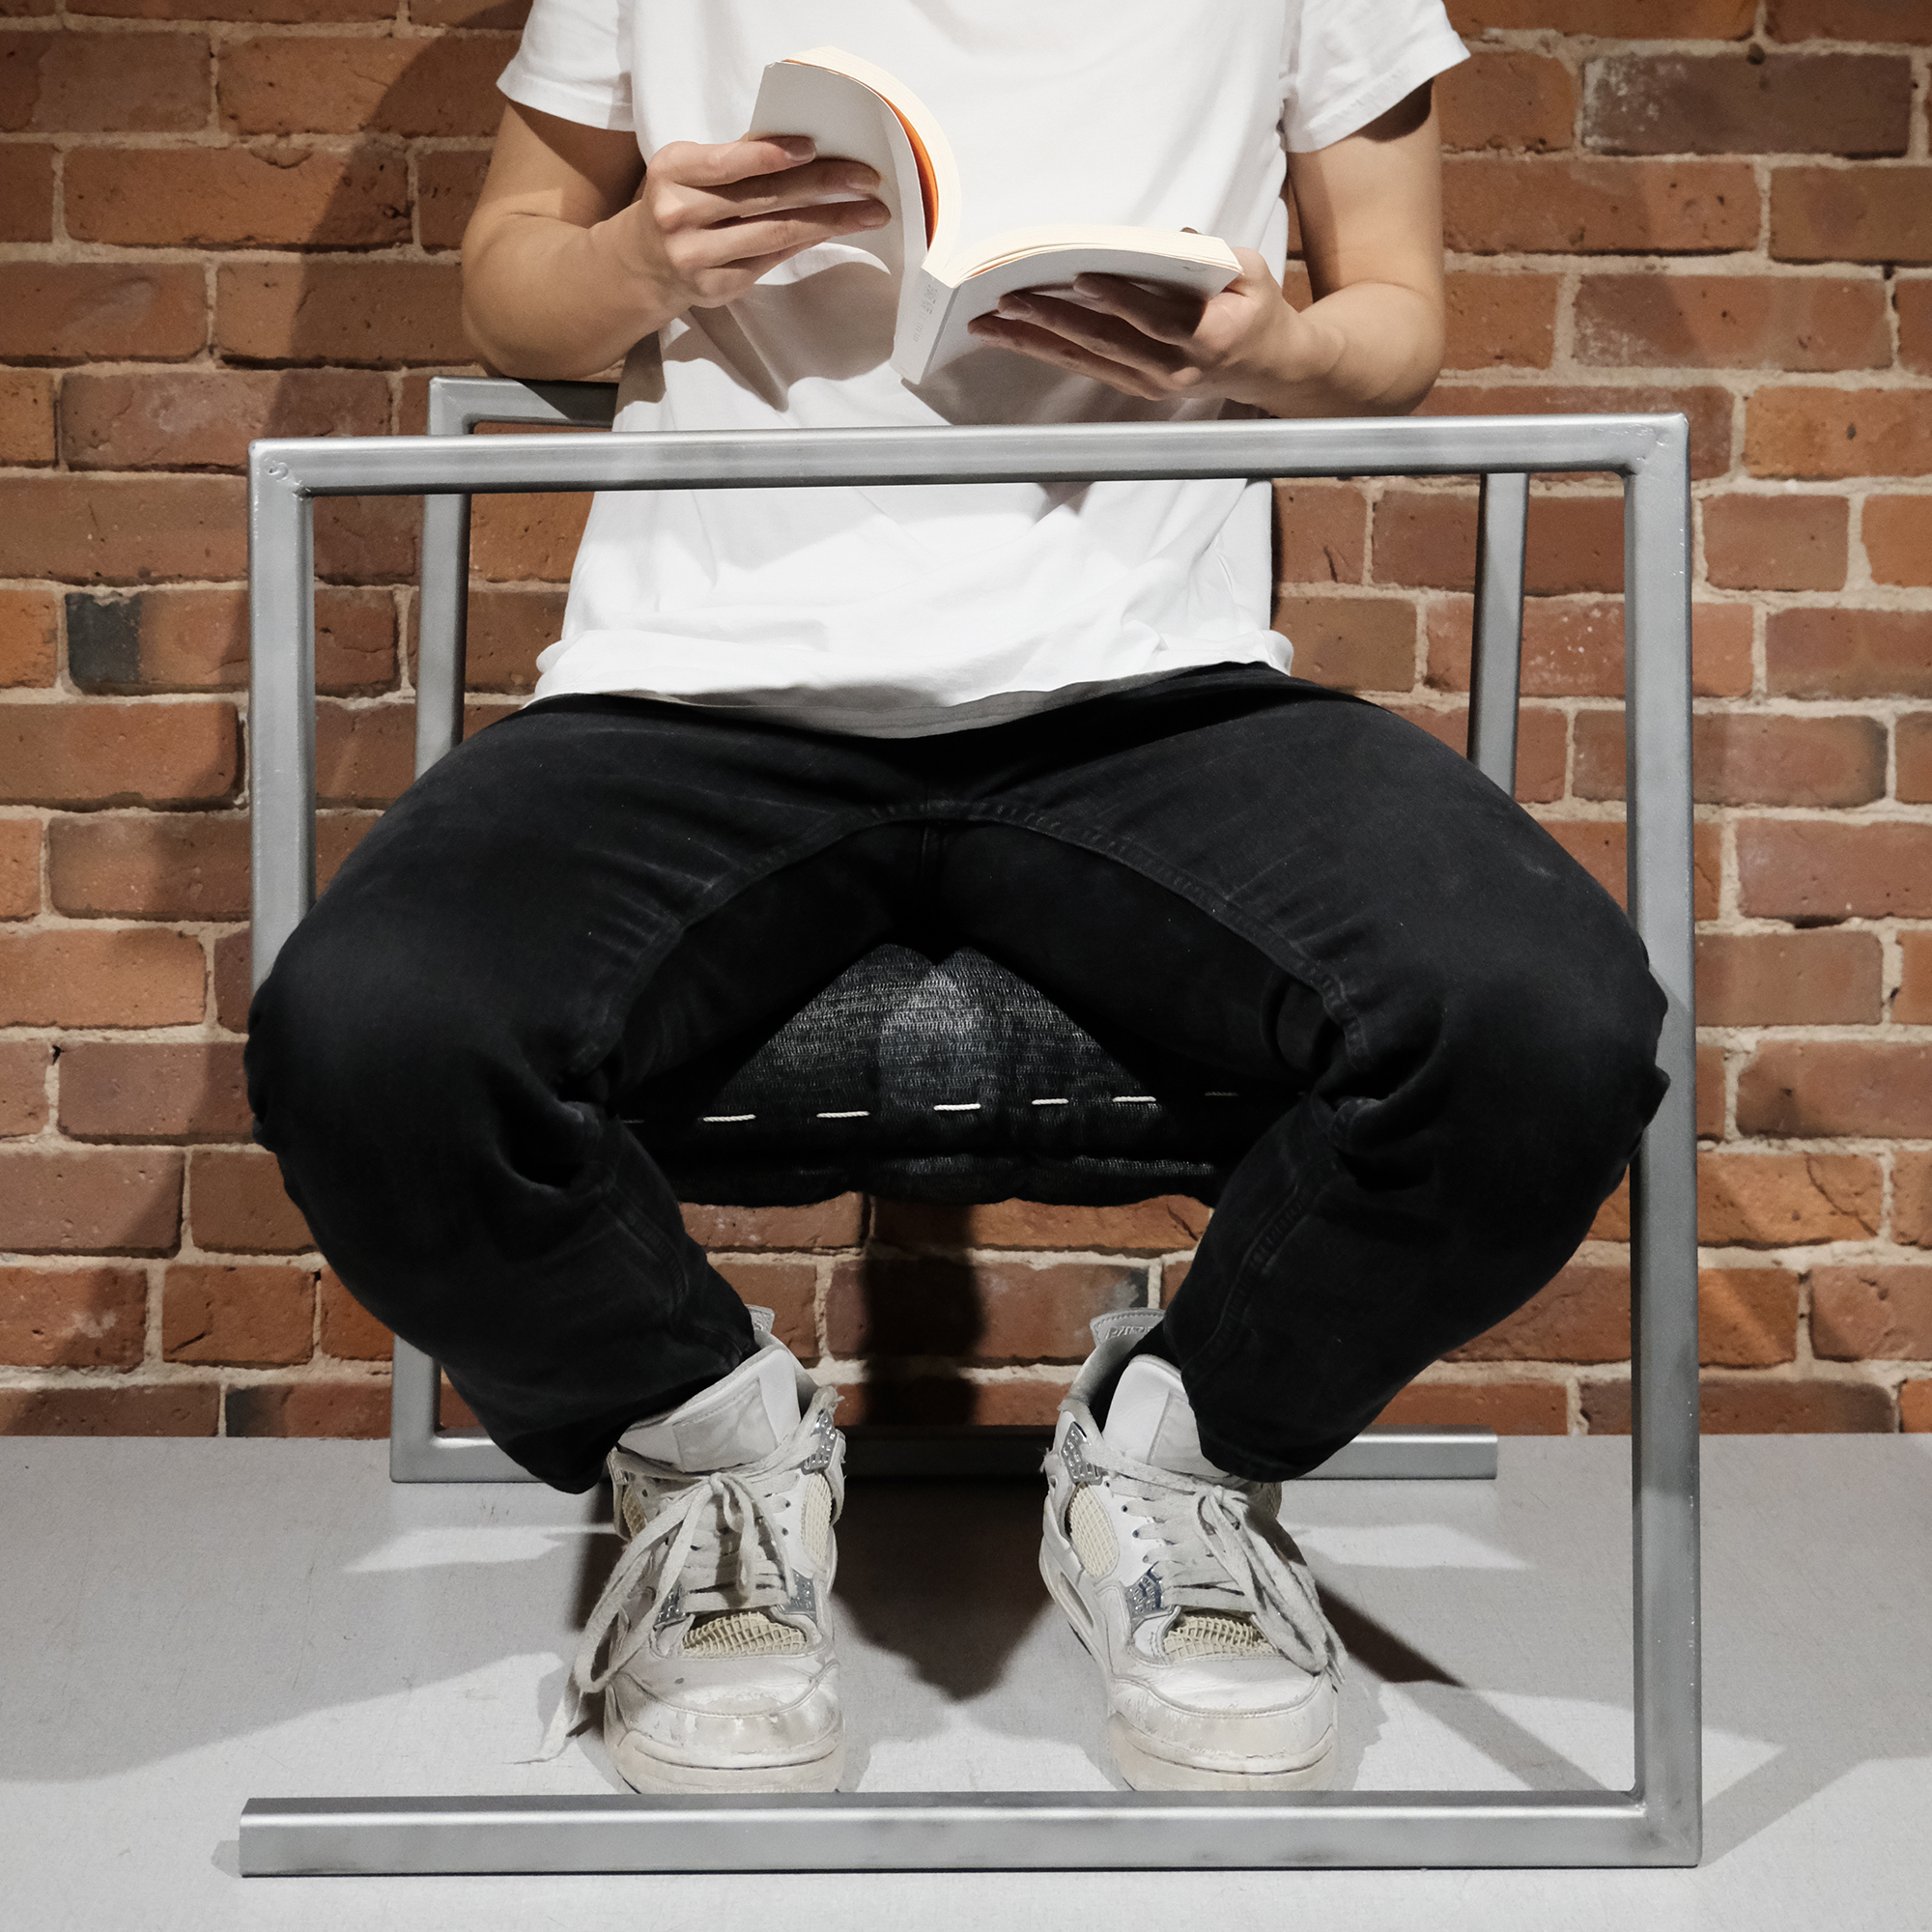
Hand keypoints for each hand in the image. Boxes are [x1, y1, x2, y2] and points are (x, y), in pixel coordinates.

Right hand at [602, 136, 889, 311]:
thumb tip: (802, 144)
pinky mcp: (718, 287)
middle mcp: (680, 217)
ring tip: (870, 211)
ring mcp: (698, 257)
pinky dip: (808, 241)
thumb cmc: (678, 202)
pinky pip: (773, 259)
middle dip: (822, 186)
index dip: (771, 155)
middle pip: (763, 199)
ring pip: (775, 234)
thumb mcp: (690, 170)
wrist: (641, 263)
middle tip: (867, 178)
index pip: (729, 163)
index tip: (814, 147)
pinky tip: (837, 229)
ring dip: (830, 221)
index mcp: (673, 173)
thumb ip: (736, 159)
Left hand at [965, 247, 1337, 409]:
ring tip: (990, 324)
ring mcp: (1150, 384)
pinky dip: (1046, 350)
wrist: (1266, 368)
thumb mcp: (1254, 274)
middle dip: (1053, 319)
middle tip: (1008, 299)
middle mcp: (1174, 369)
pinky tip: (1012, 337)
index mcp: (1209, 338)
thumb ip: (1217, 257)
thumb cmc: (1257, 312)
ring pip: (1085, 359)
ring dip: (1034, 341)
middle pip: (1106, 342)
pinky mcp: (1135, 387)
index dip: (1119, 299)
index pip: (1156, 318)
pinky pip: (1084, 366)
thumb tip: (1168, 239)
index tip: (1082, 277)